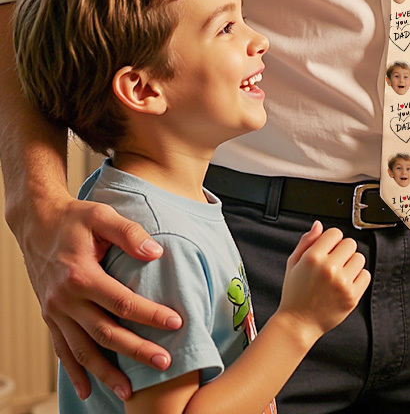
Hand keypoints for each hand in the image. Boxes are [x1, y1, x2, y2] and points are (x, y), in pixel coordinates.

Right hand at [16, 192, 181, 400]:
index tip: (176, 323)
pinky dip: (74, 372)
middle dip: (136, 351)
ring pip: (82, 350)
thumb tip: (157, 252)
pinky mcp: (50, 317)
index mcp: (81, 276)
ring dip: (105, 373)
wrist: (36, 223)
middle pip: (105, 333)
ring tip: (129, 392)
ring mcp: (55, 312)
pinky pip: (62, 351)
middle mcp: (65, 300)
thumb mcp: (103, 215)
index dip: (151, 314)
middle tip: (164, 364)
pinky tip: (87, 390)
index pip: (123, 303)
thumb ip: (130, 233)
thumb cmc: (74, 218)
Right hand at [277, 222, 369, 342]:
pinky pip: (366, 275)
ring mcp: (342, 283)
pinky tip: (346, 283)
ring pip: (359, 258)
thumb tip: (318, 225)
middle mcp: (329, 269)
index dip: (331, 240)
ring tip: (339, 274)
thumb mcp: (293, 264)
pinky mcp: (352, 296)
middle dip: (342, 251)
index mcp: (313, 258)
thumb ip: (306, 241)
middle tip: (334, 262)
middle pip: (350, 243)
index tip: (328, 249)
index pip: (335, 233)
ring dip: (351, 263)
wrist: (298, 323)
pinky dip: (358, 278)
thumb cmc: (295, 295)